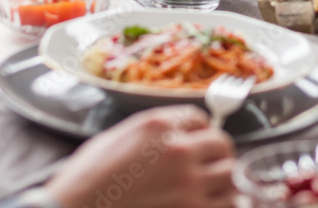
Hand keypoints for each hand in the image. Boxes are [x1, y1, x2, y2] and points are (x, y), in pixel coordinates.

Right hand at [45, 106, 234, 207]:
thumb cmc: (86, 181)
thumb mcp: (116, 138)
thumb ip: (152, 133)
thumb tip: (174, 133)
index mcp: (159, 126)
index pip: (200, 118)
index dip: (199, 131)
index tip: (197, 141)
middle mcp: (178, 150)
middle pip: (222, 144)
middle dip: (216, 153)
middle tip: (207, 164)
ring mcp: (187, 185)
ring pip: (230, 175)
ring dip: (222, 180)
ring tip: (209, 186)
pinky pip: (226, 204)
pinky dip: (220, 203)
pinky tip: (206, 203)